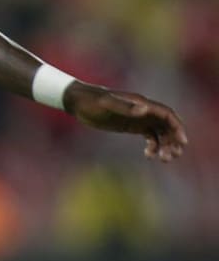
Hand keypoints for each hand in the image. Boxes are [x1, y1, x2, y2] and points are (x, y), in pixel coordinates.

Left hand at [64, 83, 187, 161]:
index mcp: (140, 103)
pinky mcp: (131, 125)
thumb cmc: (91, 102)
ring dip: (165, 145)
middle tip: (170, 156)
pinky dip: (153, 146)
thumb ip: (125, 107)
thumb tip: (144, 110)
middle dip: (173, 140)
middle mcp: (142, 110)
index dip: (177, 127)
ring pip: (160, 132)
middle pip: (167, 125)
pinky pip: (150, 136)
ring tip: (163, 159)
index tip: (182, 142)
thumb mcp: (106, 104)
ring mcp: (138, 118)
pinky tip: (148, 155)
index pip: (166, 114)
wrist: (78, 102)